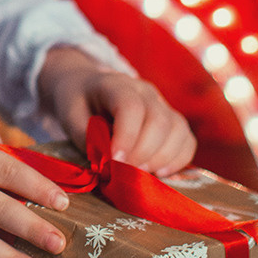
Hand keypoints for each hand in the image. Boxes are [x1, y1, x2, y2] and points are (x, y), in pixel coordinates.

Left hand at [38, 47, 195, 176]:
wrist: (87, 86)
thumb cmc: (77, 102)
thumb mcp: (70, 116)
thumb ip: (86, 138)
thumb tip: (107, 164)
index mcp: (115, 84)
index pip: (131, 107)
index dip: (127, 136)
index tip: (114, 161)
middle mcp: (145, 91)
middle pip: (159, 121)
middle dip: (144, 153)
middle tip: (125, 173)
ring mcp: (162, 104)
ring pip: (178, 130)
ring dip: (162, 159)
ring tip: (140, 173)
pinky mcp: (172, 121)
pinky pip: (187, 141)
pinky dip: (178, 160)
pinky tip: (159, 173)